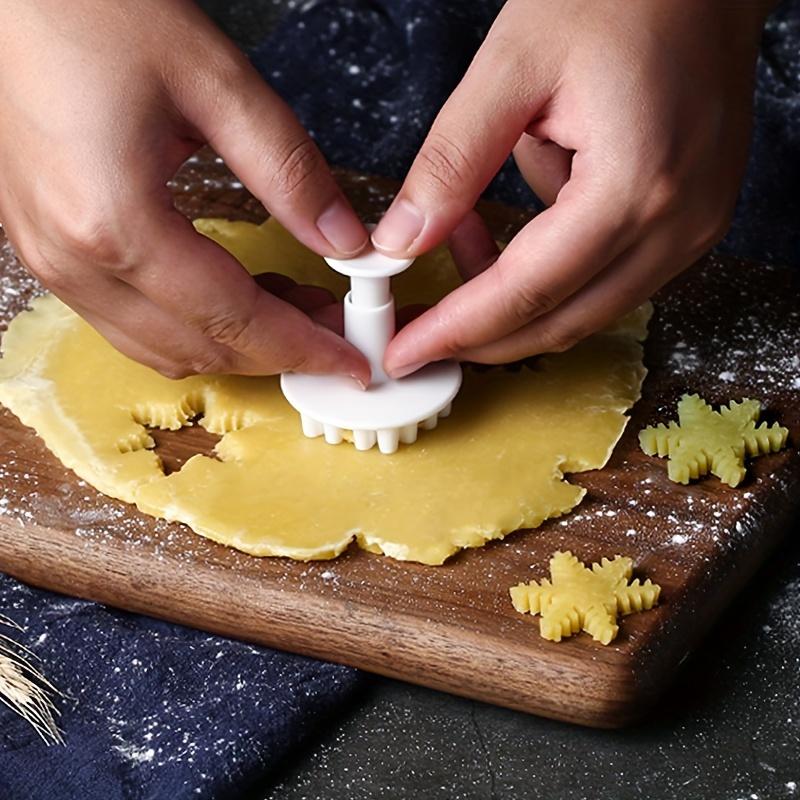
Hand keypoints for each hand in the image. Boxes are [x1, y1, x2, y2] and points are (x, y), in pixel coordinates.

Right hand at [0, 0, 369, 382]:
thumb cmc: (89, 10)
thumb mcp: (214, 81)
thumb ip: (288, 170)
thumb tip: (342, 240)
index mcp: (113, 223)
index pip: (234, 319)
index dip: (303, 347)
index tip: (349, 361)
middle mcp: (73, 259)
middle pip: (199, 348)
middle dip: (277, 350)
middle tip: (333, 327)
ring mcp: (52, 260)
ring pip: (161, 347)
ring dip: (235, 343)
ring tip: (293, 307)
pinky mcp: (49, 249)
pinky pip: (129, 322)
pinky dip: (191, 324)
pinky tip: (231, 295)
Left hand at [372, 0, 770, 376]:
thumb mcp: (510, 68)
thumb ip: (451, 163)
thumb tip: (403, 241)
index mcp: (633, 187)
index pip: (526, 292)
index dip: (457, 331)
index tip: (405, 352)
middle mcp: (675, 226)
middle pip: (559, 322)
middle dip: (480, 337)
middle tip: (419, 330)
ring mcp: (690, 232)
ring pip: (582, 311)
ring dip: (511, 300)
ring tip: (459, 237)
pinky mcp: (686, 227)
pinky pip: (605, 282)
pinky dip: (548, 276)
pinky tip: (514, 231)